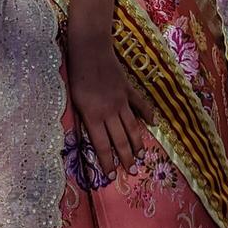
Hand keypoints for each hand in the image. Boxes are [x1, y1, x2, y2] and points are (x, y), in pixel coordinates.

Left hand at [66, 28, 156, 171]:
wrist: (90, 49)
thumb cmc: (76, 74)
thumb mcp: (74, 100)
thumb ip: (84, 118)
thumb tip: (90, 134)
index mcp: (93, 116)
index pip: (102, 146)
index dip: (107, 163)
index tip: (111, 177)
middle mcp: (109, 112)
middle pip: (120, 140)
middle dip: (125, 158)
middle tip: (132, 172)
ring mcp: (121, 100)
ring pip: (132, 127)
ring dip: (137, 143)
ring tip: (141, 156)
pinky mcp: (128, 89)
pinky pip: (140, 104)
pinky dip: (148, 114)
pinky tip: (153, 123)